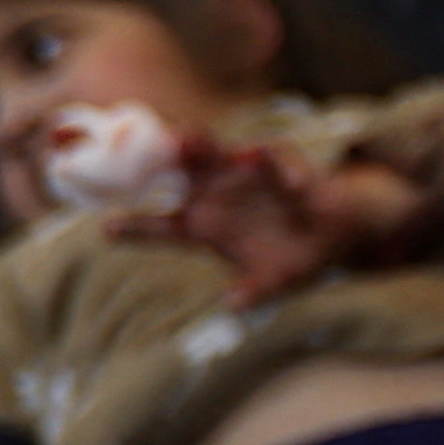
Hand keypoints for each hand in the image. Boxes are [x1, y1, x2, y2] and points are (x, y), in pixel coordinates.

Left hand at [126, 146, 437, 302]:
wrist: (337, 234)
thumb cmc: (295, 258)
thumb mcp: (275, 281)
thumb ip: (256, 291)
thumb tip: (235, 305)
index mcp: (204, 227)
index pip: (163, 227)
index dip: (136, 228)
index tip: (107, 230)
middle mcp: (215, 194)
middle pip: (179, 173)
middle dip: (160, 161)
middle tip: (145, 156)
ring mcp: (243, 174)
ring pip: (213, 151)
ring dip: (198, 143)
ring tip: (185, 139)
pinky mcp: (277, 164)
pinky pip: (272, 158)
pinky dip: (276, 165)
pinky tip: (287, 181)